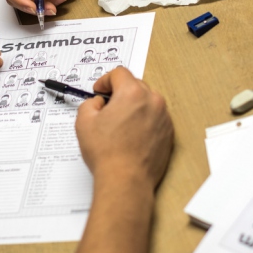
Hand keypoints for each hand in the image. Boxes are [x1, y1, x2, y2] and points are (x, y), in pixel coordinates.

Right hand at [75, 68, 173, 190]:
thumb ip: (90, 103)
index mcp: (132, 93)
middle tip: (107, 108)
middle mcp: (153, 102)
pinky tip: (131, 136)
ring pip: (147, 102)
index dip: (105, 80)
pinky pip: (155, 119)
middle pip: (135, 85)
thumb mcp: (84, 122)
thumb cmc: (107, 154)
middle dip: (120, 93)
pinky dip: (144, 121)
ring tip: (119, 125)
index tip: (100, 90)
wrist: (126, 180)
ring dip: (134, 107)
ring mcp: (163, 118)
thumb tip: (98, 103)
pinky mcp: (169, 133)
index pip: (120, 73)